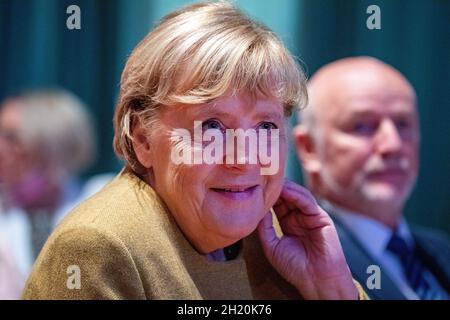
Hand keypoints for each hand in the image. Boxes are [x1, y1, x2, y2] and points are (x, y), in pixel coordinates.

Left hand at [257, 180, 357, 299]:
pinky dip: (296, 194)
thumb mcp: (272, 246)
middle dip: (275, 187)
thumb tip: (258, 210)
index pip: (277, 204)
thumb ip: (264, 227)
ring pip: (297, 195)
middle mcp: (299, 217)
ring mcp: (311, 216)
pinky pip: (307, 202)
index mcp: (288, 223)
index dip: (267, 195)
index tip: (254, 186)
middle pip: (286, 196)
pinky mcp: (321, 217)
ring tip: (272, 180)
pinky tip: (285, 190)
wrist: (315, 280)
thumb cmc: (294, 267)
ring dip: (285, 187)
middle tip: (262, 177)